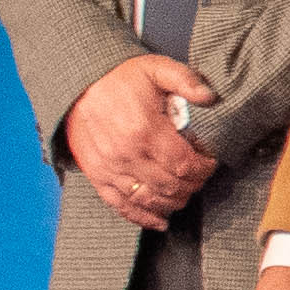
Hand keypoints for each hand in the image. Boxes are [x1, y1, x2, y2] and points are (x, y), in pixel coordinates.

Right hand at [58, 55, 219, 225]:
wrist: (78, 85)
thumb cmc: (119, 78)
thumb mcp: (155, 68)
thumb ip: (185, 80)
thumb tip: (211, 97)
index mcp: (144, 130)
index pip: (183, 164)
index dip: (202, 168)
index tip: (209, 162)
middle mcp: (126, 154)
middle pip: (170, 186)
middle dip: (192, 185)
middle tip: (199, 177)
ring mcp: (110, 169)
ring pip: (149, 200)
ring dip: (173, 203)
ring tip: (184, 194)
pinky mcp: (97, 176)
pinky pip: (120, 206)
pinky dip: (142, 218)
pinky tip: (160, 221)